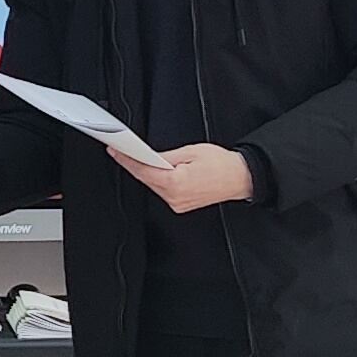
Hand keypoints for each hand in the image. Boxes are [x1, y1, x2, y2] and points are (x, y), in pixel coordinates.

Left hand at [113, 141, 254, 215]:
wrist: (240, 178)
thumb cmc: (221, 164)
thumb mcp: (191, 151)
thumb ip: (166, 156)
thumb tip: (149, 156)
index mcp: (176, 183)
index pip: (143, 171)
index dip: (127, 160)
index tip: (116, 151)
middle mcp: (175, 197)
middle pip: (146, 180)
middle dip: (134, 164)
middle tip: (122, 150)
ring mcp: (178, 204)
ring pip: (153, 186)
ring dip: (145, 173)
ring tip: (137, 158)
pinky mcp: (181, 206)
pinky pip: (162, 191)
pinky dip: (157, 180)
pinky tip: (154, 170)